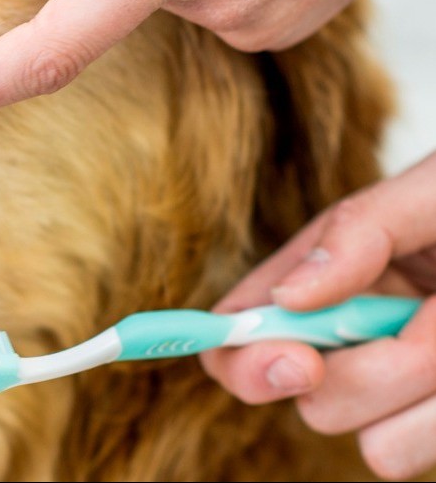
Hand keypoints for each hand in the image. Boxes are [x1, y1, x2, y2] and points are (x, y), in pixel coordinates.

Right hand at [201, 151, 435, 479]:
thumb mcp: (425, 195)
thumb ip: (355, 229)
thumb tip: (287, 297)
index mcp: (315, 283)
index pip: (233, 334)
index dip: (242, 360)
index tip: (299, 360)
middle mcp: (343, 344)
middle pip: (313, 404)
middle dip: (381, 370)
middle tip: (435, 318)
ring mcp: (395, 393)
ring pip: (377, 448)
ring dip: (433, 398)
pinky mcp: (433, 424)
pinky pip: (420, 453)